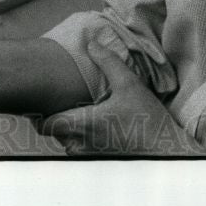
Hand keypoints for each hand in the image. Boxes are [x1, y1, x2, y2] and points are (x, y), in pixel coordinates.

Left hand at [40, 42, 203, 155]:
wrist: (166, 151)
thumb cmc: (148, 120)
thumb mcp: (130, 84)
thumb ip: (108, 62)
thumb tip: (92, 44)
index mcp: (84, 125)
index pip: (45, 125)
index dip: (39, 112)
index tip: (44, 98)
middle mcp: (82, 145)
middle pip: (53, 133)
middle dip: (54, 116)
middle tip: (59, 98)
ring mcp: (90, 156)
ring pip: (66, 142)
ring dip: (67, 128)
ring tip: (76, 108)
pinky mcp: (99, 161)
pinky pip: (79, 149)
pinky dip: (79, 137)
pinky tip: (92, 122)